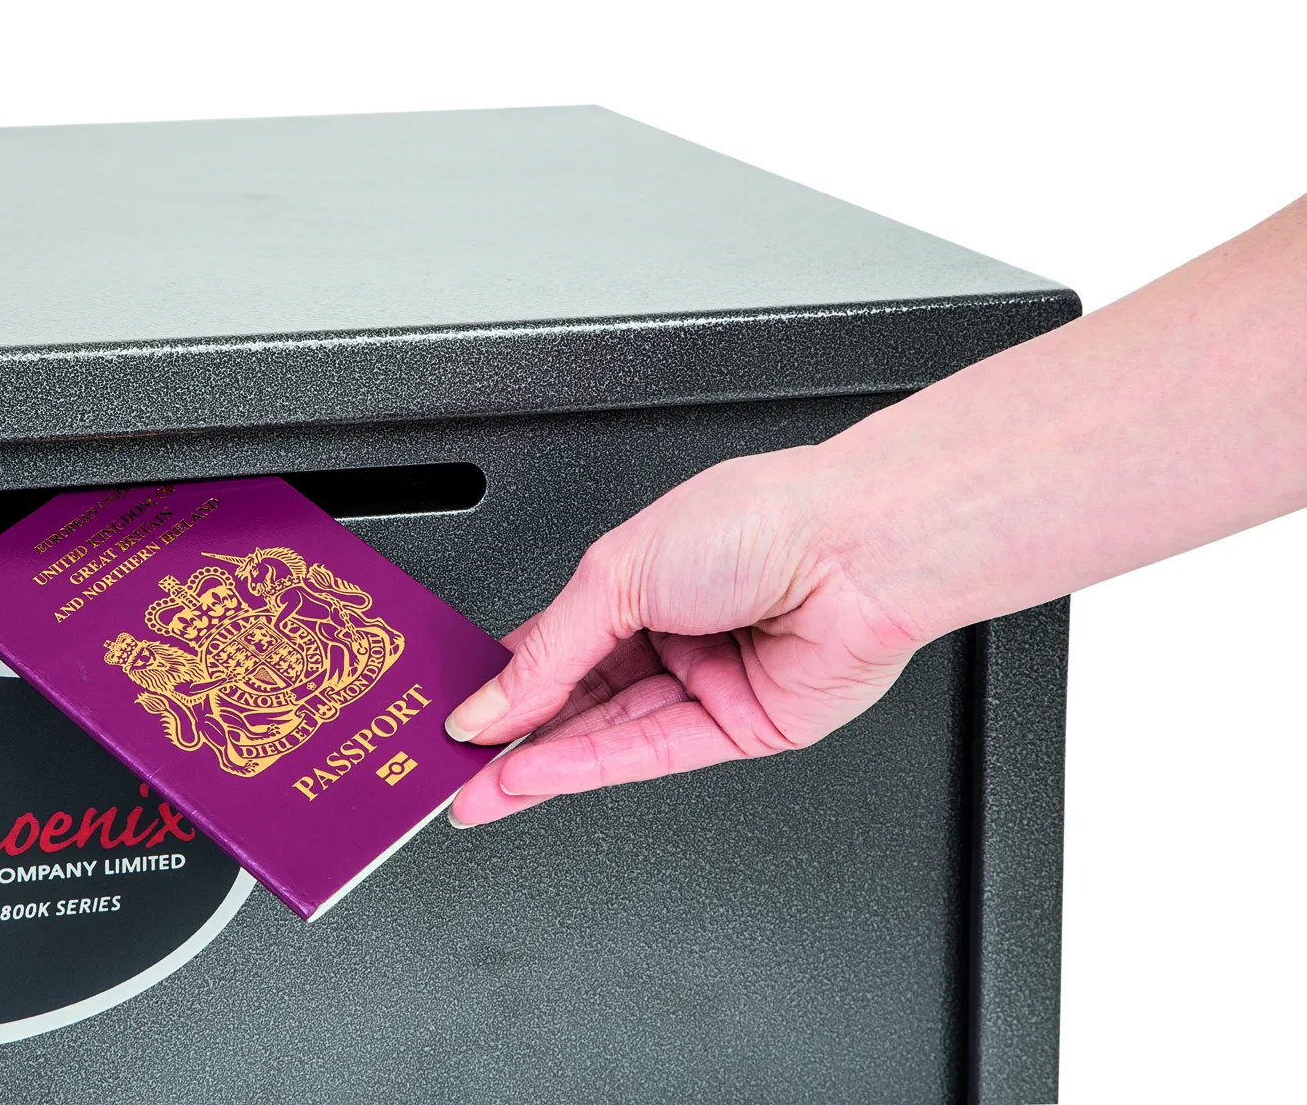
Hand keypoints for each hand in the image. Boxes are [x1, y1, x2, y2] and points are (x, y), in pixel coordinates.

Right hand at [445, 445, 928, 825]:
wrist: (855, 547)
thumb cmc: (759, 520)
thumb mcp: (618, 572)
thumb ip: (548, 651)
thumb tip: (491, 702)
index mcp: (640, 579)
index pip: (552, 645)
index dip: (500, 683)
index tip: (452, 715)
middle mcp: (673, 634)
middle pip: (576, 700)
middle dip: (511, 737)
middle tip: (451, 769)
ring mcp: (705, 683)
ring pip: (606, 735)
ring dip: (538, 764)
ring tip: (477, 787)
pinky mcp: (740, 730)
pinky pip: (649, 755)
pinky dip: (587, 768)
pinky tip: (535, 776)